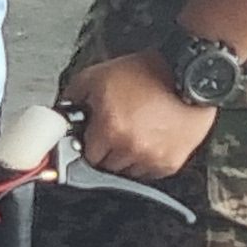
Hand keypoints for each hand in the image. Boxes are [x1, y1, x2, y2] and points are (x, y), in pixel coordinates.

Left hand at [61, 49, 221, 179]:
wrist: (188, 74)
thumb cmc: (147, 73)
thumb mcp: (97, 76)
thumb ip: (72, 97)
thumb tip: (58, 115)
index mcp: (110, 128)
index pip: (86, 155)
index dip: (88, 143)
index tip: (92, 137)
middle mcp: (131, 147)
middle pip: (104, 166)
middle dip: (105, 150)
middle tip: (115, 129)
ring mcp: (152, 158)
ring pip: (126, 172)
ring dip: (125, 157)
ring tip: (135, 131)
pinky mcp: (170, 163)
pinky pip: (149, 173)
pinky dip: (146, 160)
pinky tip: (150, 137)